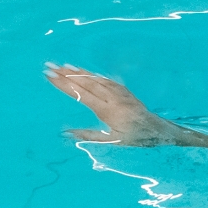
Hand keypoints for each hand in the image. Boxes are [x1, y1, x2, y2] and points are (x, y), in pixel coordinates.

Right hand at [47, 63, 189, 146]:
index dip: (64, 85)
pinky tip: (84, 71)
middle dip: (66, 74)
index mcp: (107, 111)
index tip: (50, 77)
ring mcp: (119, 92)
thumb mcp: (112, 142)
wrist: (158, 129)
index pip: (81, 94)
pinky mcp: (124, 90)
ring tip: (62, 66)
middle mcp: (112, 98)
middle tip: (49, 66)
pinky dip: (93, 74)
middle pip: (85, 83)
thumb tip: (67, 132)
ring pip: (95, 79)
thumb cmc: (135, 139)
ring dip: (78, 72)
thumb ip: (89, 136)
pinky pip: (105, 79)